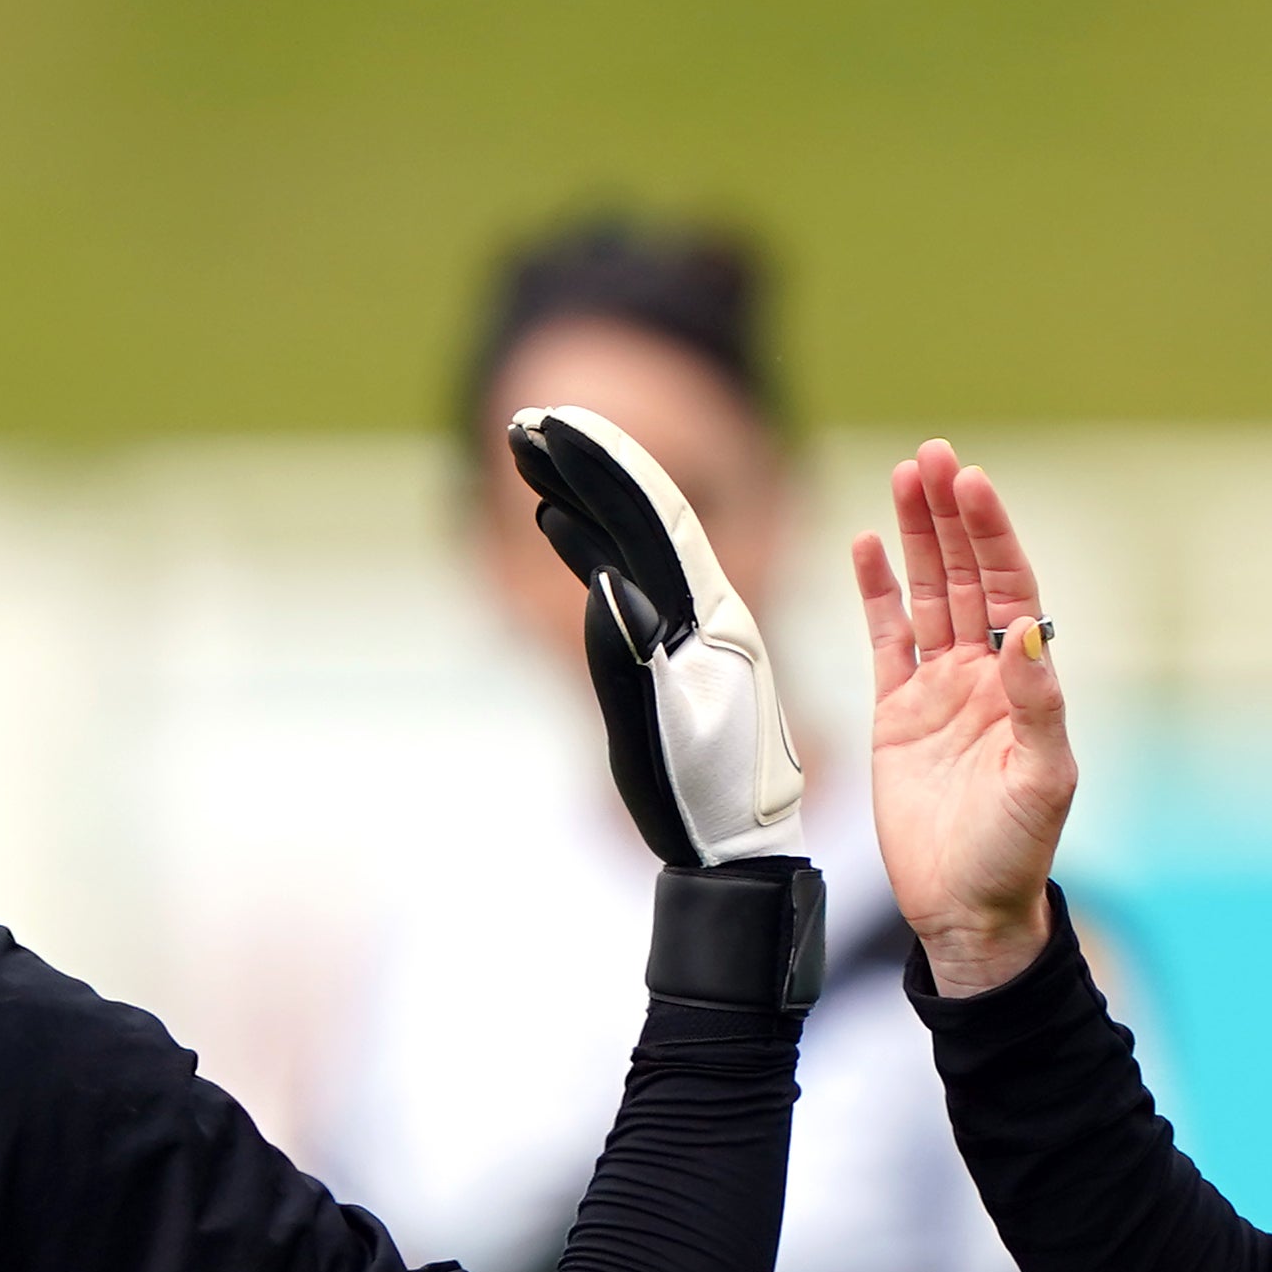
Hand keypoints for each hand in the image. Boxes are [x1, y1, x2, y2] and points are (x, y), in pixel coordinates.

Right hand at [511, 405, 807, 866]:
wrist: (742, 851)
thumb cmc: (707, 806)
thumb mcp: (669, 735)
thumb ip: (632, 660)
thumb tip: (606, 579)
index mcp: (710, 618)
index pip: (654, 518)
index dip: (605, 464)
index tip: (553, 420)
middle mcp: (703, 609)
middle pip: (643, 515)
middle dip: (587, 463)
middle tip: (528, 419)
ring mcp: (690, 629)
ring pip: (632, 542)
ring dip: (585, 494)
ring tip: (533, 453)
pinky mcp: (674, 654)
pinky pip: (630, 582)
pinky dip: (593, 546)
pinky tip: (561, 524)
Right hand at [856, 440, 1072, 995]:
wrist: (964, 911)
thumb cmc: (1014, 851)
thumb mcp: (1042, 780)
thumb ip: (1037, 705)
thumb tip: (1026, 631)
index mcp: (1025, 683)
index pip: (1011, 589)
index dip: (992, 535)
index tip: (972, 484)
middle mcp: (985, 676)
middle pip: (969, 576)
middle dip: (952, 516)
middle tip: (934, 458)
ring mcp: (939, 690)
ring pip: (928, 595)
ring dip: (917, 538)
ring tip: (904, 477)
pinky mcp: (896, 714)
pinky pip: (885, 639)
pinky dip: (876, 593)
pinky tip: (866, 546)